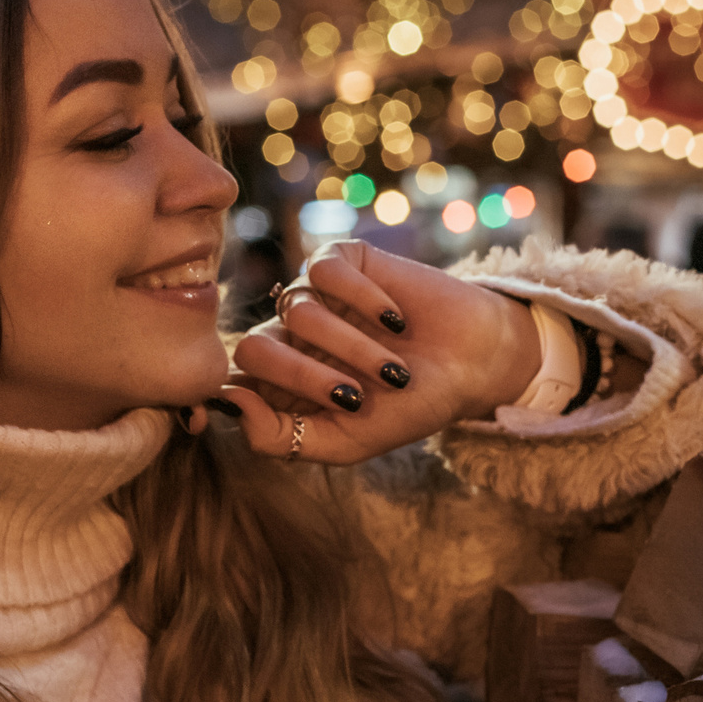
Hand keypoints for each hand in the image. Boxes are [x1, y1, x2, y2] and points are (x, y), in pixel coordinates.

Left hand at [220, 241, 542, 465]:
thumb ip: (278, 438)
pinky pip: (323, 269)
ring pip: (297, 311)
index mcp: (280, 383)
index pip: (231, 382)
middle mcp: (289, 336)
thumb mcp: (346, 441)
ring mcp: (313, 295)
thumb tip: (227, 401)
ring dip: (351, 346)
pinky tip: (395, 319)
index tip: (291, 415)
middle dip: (304, 377)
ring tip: (394, 368)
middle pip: (252, 348)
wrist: (475, 365)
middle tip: (356, 397)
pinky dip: (361, 299)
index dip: (246, 398)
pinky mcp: (342, 260)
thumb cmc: (411, 408)